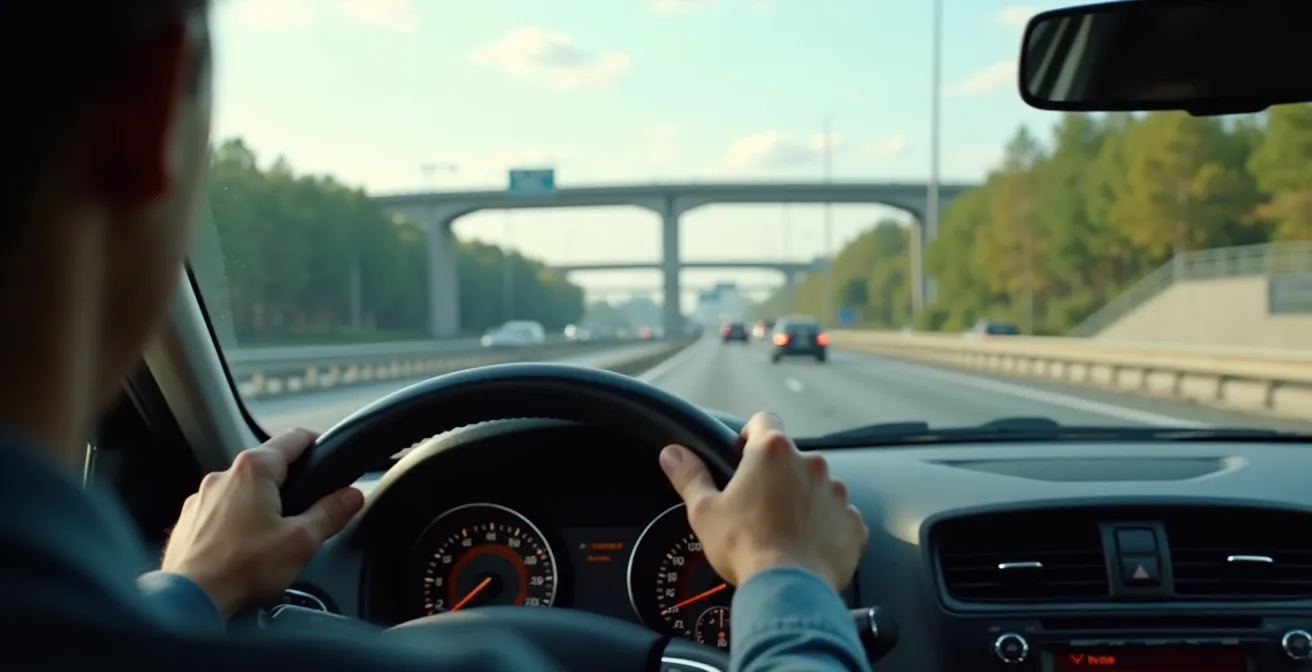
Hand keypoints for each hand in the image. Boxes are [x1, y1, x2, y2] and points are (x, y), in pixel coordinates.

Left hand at [160, 428, 364, 617]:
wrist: (189, 602)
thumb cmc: (241, 569)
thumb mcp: (302, 540)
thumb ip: (331, 513)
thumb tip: (352, 496)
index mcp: (254, 469)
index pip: (295, 438)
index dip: (318, 444)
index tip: (329, 454)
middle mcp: (223, 476)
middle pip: (268, 465)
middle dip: (291, 483)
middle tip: (309, 507)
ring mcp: (201, 498)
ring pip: (243, 490)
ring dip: (261, 504)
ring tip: (276, 535)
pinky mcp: (188, 522)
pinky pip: (221, 512)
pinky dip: (237, 522)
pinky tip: (246, 548)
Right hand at [658, 412, 867, 590]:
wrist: (789, 589)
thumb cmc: (745, 547)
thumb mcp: (705, 510)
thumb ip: (689, 475)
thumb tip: (672, 454)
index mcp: (772, 452)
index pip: (764, 420)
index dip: (750, 434)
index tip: (742, 454)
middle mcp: (810, 464)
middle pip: (791, 457)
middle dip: (776, 475)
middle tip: (757, 504)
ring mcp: (836, 492)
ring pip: (817, 485)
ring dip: (803, 499)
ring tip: (783, 528)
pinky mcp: (852, 521)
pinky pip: (837, 516)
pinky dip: (824, 526)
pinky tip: (805, 544)